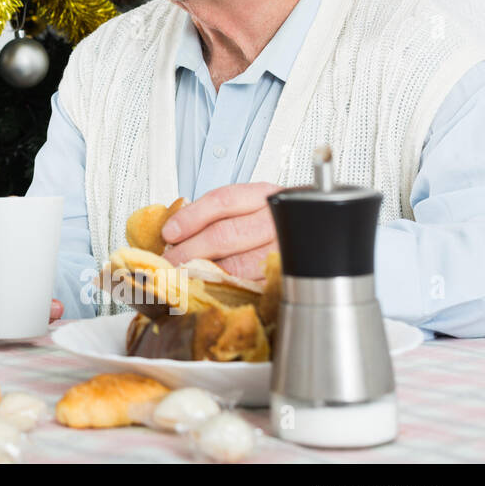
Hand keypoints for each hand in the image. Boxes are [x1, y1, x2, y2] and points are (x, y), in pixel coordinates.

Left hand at [160, 182, 280, 279]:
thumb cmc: (273, 221)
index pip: (222, 201)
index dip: (191, 218)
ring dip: (204, 273)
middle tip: (169, 262)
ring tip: (183, 276)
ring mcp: (285, 250)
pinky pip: (253, 286)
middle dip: (190, 251)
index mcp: (264, 196)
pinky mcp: (287, 277)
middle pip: (225, 235)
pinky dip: (227, 289)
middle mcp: (277, 221)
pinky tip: (211, 289)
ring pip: (238, 265)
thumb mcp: (250, 206)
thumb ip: (218, 215)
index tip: (169, 233)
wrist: (315, 234)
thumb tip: (175, 236)